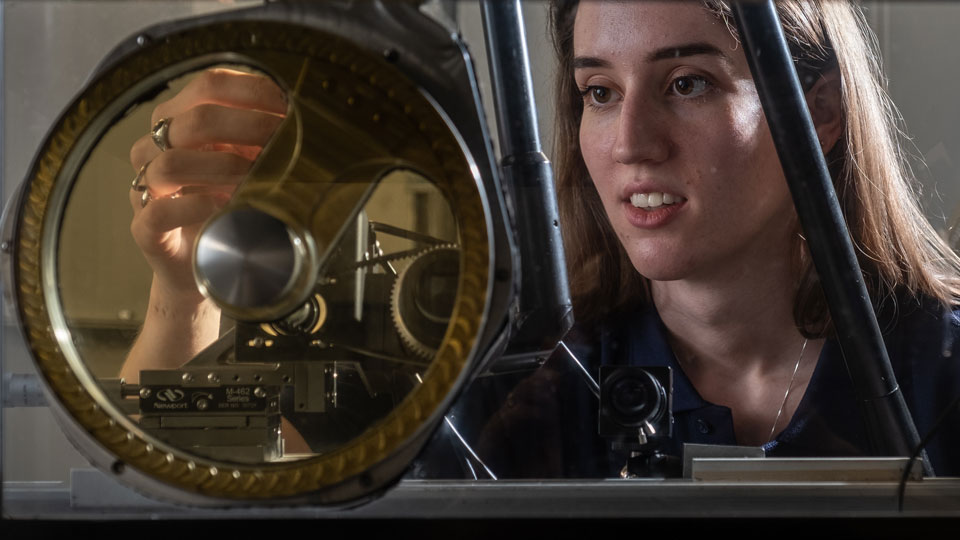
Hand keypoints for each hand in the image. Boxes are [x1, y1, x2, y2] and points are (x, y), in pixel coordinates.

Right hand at [128, 68, 286, 302]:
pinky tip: (228, 206)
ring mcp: (146, 188)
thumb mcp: (251, 166)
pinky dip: (199, 206)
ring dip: (225, 168)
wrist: (206, 267)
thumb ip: (265, 140)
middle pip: (195, 119)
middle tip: (283, 143)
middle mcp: (156, 148)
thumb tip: (307, 119)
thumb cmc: (231, 208)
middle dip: (249, 127)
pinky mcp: (146, 228)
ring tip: (259, 178)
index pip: (210, 86)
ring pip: (173, 162)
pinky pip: (162, 211)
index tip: (290, 107)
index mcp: (181, 122)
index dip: (252, 91)